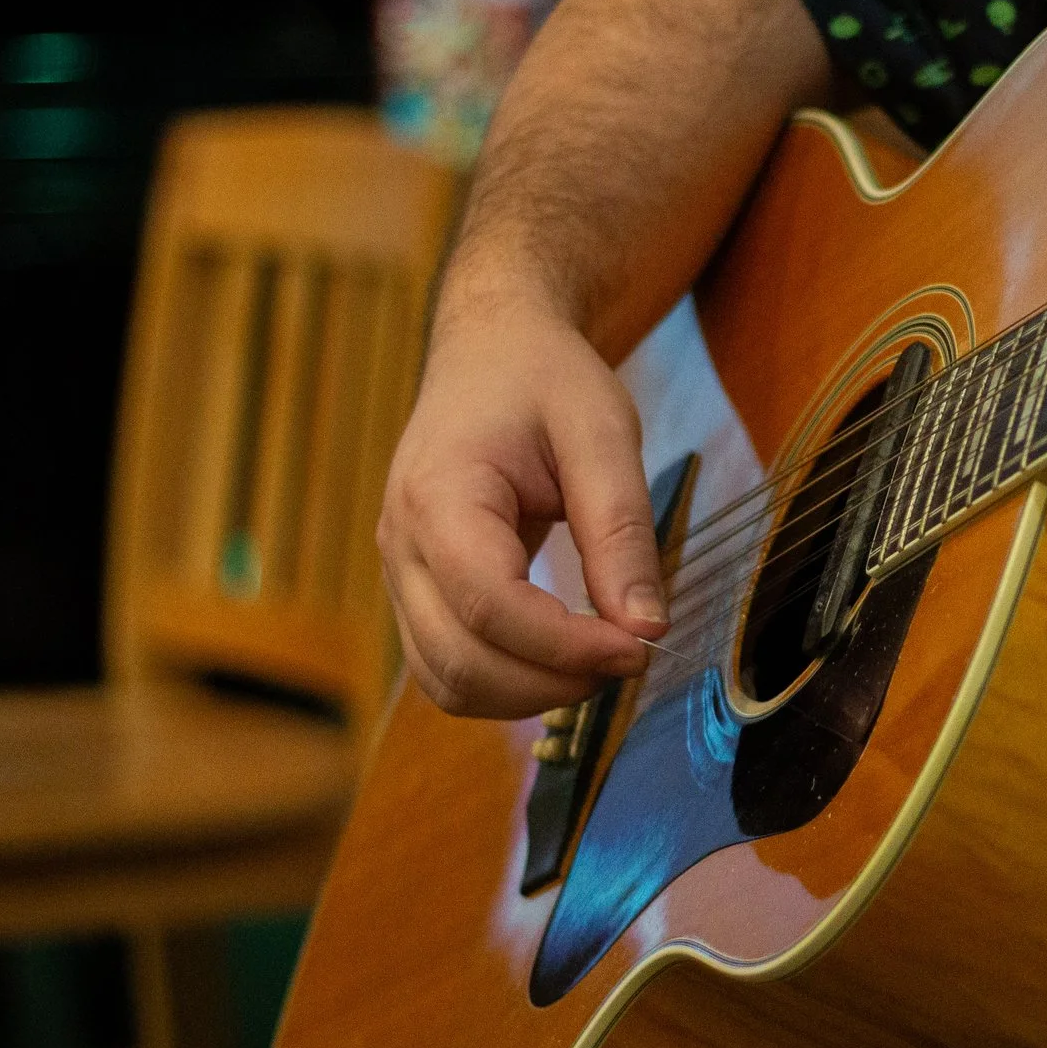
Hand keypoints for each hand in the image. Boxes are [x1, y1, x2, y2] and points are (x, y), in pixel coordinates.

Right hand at [377, 293, 667, 719]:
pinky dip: (507, 685)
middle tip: (633, 657)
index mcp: (438, 495)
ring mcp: (400, 574)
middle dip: (553, 682)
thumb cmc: (544, 380)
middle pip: (460, 661)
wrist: (491, 352)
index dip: (565, 646)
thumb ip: (620, 531)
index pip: (489, 605)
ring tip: (604, 659)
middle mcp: (401, 544)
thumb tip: (646, 629)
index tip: (638, 649)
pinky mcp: (418, 593)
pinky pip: (448, 669)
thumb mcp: (601, 433)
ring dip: (530, 696)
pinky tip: (566, 658)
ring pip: (447, 682)